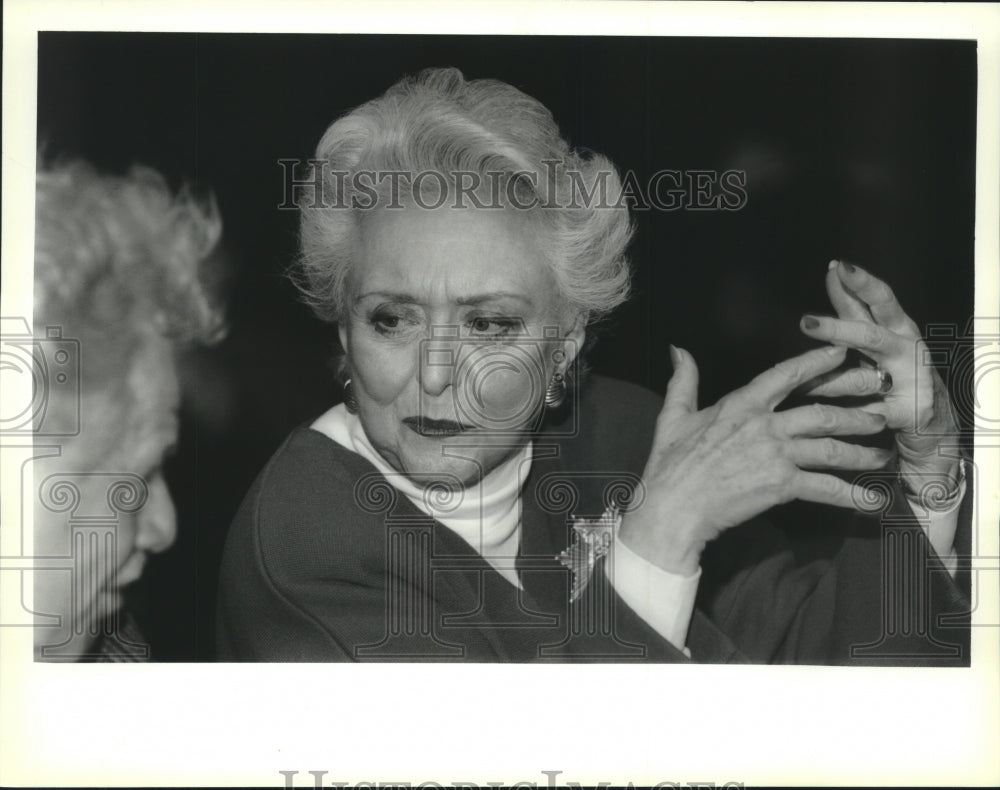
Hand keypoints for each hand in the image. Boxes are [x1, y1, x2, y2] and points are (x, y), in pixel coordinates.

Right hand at [619, 344, 891, 574]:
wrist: (673, 507)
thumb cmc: (669, 465)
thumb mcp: (672, 416)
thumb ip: (683, 381)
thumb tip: (678, 350)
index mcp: (741, 404)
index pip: (785, 375)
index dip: (816, 361)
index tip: (842, 353)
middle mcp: (764, 425)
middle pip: (822, 412)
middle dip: (857, 411)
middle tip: (883, 410)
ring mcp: (775, 454)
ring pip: (831, 448)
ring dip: (861, 452)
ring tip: (882, 456)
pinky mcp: (781, 485)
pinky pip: (825, 488)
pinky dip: (852, 496)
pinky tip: (873, 502)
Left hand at [800, 260, 959, 491]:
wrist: (932, 420)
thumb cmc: (897, 370)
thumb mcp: (878, 337)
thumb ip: (855, 309)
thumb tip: (834, 272)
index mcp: (898, 328)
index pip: (880, 299)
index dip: (860, 283)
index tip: (837, 267)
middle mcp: (906, 350)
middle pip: (871, 336)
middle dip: (838, 329)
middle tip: (806, 322)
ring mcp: (910, 381)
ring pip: (863, 378)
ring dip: (829, 382)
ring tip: (802, 384)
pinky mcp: (908, 413)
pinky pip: (869, 414)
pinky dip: (849, 416)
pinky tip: (830, 417)